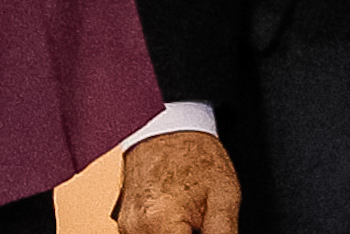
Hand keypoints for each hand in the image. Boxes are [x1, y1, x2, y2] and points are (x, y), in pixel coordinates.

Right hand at [113, 130, 239, 233]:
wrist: (167, 127)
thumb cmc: (194, 155)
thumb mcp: (224, 200)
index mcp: (159, 224)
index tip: (210, 230)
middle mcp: (136, 229)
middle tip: (203, 224)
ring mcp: (127, 227)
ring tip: (193, 221)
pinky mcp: (125, 224)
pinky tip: (181, 222)